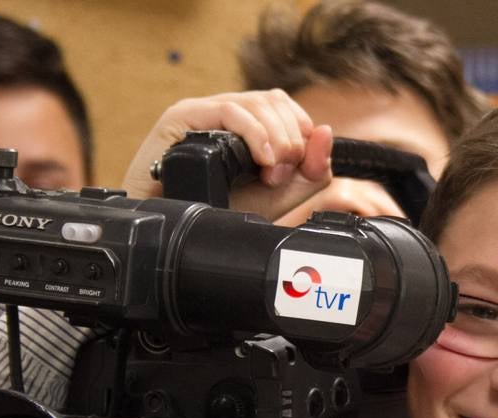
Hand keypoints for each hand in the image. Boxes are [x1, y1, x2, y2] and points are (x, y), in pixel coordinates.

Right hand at [123, 90, 331, 221]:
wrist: (171, 236)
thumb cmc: (218, 214)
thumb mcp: (278, 196)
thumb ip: (310, 170)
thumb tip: (326, 132)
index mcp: (245, 125)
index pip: (284, 106)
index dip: (300, 132)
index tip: (293, 169)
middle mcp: (224, 113)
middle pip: (274, 101)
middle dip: (289, 139)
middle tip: (279, 175)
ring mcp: (202, 112)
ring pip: (256, 103)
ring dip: (276, 138)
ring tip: (270, 172)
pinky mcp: (182, 117)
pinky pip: (229, 111)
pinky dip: (254, 133)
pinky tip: (262, 159)